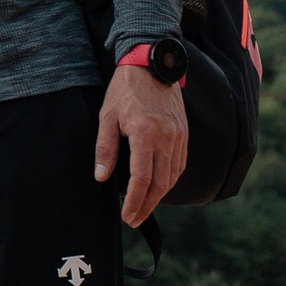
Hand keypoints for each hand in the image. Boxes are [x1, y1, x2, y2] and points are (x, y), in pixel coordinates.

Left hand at [95, 64, 187, 228]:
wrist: (151, 66)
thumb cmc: (125, 90)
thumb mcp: (107, 116)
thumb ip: (105, 148)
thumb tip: (101, 176)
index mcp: (145, 133)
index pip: (142, 178)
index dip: (134, 201)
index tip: (127, 215)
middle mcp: (166, 137)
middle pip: (161, 183)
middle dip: (147, 205)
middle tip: (134, 219)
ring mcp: (179, 136)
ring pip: (173, 177)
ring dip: (159, 196)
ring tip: (144, 207)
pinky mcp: (184, 134)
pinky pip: (180, 164)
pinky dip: (170, 180)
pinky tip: (159, 187)